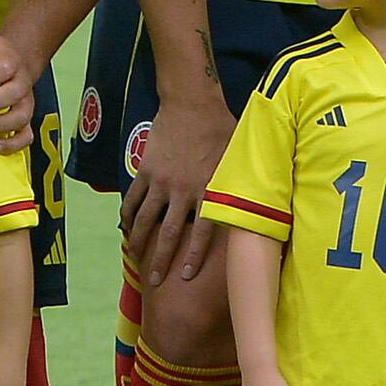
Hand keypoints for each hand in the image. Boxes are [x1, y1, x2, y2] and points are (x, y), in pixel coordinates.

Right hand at [120, 89, 233, 285]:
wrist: (191, 103)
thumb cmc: (221, 129)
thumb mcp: (237, 157)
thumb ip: (241, 183)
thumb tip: (260, 204)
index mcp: (208, 188)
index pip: (202, 231)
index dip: (194, 256)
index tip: (186, 276)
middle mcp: (183, 189)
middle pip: (169, 233)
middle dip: (161, 260)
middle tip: (155, 283)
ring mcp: (161, 181)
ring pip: (145, 220)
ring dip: (139, 243)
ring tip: (135, 260)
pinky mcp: (145, 170)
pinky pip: (133, 199)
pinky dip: (127, 216)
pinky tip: (124, 229)